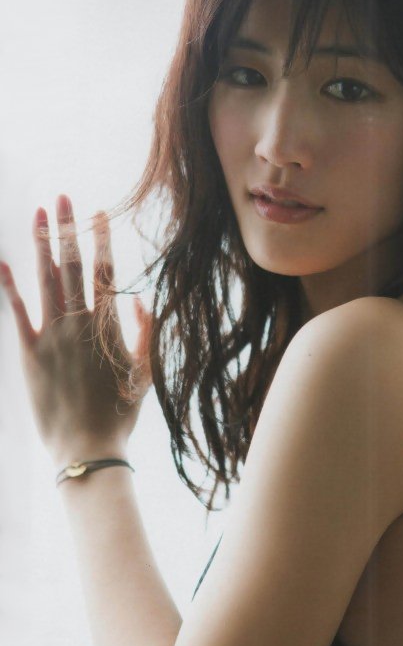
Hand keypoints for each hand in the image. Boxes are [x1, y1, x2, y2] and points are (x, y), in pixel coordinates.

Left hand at [0, 196, 150, 464]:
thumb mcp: (145, 374)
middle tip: (64, 198)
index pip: (105, 272)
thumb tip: (142, 302)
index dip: (101, 240)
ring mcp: (53, 337)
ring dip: (42, 245)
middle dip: (68, 230)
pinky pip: (18, 313)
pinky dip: (10, 286)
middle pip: (72, 266)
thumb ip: (145, 334)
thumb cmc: (120, 414)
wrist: (87, 448)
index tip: (99, 214)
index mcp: (109, 328)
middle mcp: (79, 324)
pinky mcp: (30, 354)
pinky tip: (4, 261)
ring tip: (39, 215)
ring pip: (46, 281)